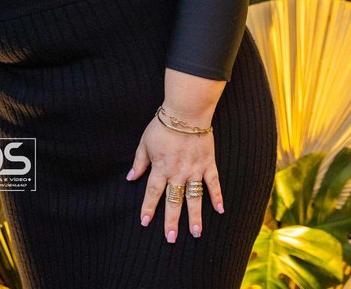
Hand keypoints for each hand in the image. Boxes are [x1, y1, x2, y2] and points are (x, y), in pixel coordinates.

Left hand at [127, 116, 223, 241]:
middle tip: (171, 238)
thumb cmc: (163, 125)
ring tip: (195, 233)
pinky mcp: (208, 164)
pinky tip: (220, 211)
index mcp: (161, 167)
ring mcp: (195, 170)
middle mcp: (178, 172)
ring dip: (195, 216)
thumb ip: (139, 162)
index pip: (153, 192)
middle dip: (171, 221)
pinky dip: (217, 196)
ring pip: (194, 197)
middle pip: (174, 201)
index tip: (144, 222)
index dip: (148, 208)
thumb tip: (130, 178)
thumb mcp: (145, 142)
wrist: (186, 112)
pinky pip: (213, 183)